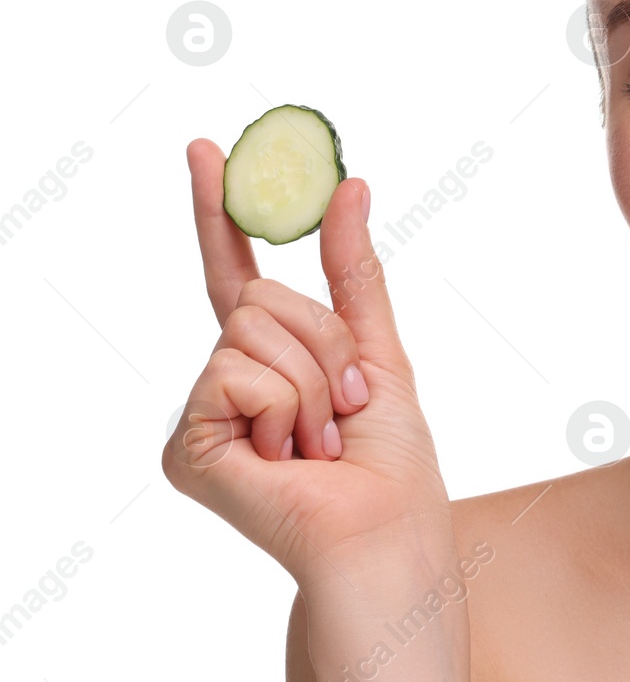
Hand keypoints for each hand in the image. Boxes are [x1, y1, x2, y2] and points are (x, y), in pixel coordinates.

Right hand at [162, 139, 454, 588]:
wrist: (384, 531)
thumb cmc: (390, 461)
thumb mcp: (379, 349)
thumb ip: (354, 273)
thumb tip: (350, 185)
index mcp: (273, 357)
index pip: (237, 270)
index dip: (217, 211)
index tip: (205, 150)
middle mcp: (229, 379)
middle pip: (262, 296)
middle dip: (324, 339)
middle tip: (345, 403)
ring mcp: (206, 411)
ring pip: (251, 330)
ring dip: (311, 379)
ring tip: (321, 438)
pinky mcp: (187, 445)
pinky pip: (233, 373)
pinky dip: (283, 408)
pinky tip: (289, 458)